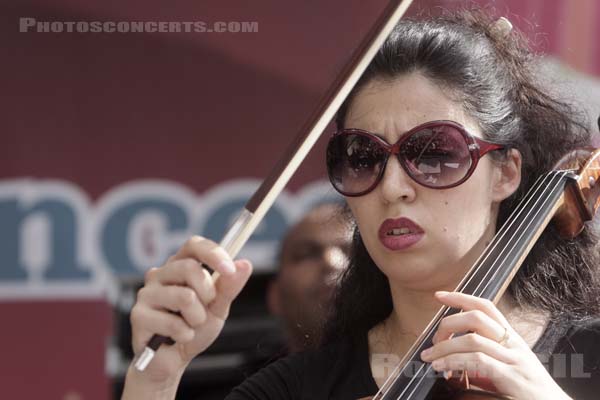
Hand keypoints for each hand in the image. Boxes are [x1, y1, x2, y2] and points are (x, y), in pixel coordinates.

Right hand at [129, 236, 251, 383]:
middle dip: (208, 293)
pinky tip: (176, 338)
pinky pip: (172, 323)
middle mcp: (160, 274)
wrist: (174, 360)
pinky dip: (184, 335)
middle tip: (206, 308)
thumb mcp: (218, 307)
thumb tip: (244, 264)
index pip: (194, 245)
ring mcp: (147, 293)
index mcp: (180, 265)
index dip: (213, 254)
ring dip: (197, 318)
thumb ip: (229, 287)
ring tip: (189, 326)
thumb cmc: (195, 328)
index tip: (230, 269)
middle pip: (190, 268)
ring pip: (184, 297)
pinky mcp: (138, 315)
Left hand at [419, 291, 570, 399]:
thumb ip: (483, 359)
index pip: (486, 307)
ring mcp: (514, 360)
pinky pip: (478, 361)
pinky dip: (454, 361)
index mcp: (512, 338)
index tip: (439, 295)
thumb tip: (452, 358)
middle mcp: (514, 344)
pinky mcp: (512, 378)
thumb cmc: (530, 391)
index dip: (461, 297)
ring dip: (444, 347)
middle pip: (475, 317)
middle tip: (432, 342)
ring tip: (430, 358)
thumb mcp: (506, 368)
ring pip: (472, 339)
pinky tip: (442, 367)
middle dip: (447, 325)